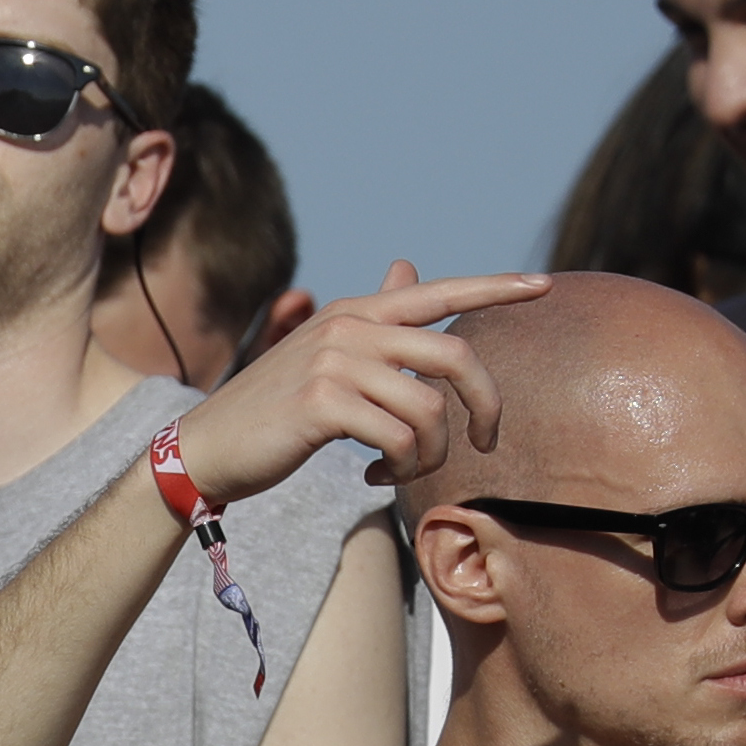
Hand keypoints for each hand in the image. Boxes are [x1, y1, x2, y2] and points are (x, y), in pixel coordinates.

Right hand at [166, 261, 544, 506]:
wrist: (202, 449)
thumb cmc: (270, 409)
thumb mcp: (322, 353)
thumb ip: (372, 316)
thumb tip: (407, 267)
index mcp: (355, 312)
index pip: (438, 292)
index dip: (495, 288)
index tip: (543, 287)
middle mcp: (348, 328)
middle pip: (454, 356)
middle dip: (484, 404)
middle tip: (482, 441)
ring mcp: (334, 364)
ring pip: (429, 409)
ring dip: (431, 454)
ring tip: (407, 471)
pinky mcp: (322, 404)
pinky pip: (398, 439)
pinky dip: (400, 469)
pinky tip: (375, 478)